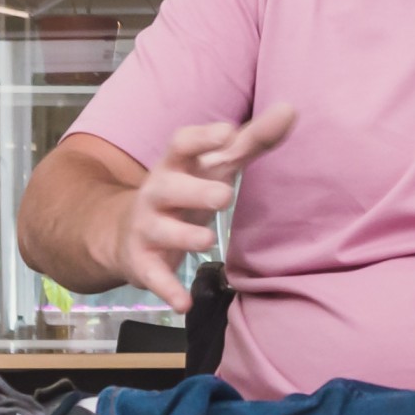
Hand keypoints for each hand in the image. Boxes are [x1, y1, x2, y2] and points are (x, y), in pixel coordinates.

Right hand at [117, 108, 295, 308]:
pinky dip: (167, 289)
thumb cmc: (185, 191)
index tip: (226, 132)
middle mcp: (156, 192)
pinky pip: (154, 276)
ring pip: (161, 230)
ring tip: (208, 240)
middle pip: (168, 186)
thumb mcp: (214, 166)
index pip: (181, 144)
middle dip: (194, 190)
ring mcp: (147, 228)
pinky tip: (183, 304)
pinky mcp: (143, 263)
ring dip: (183, 235)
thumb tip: (290, 109)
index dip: (201, 137)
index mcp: (175, 165)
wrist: (125, 233)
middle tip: (225, 195)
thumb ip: (251, 141)